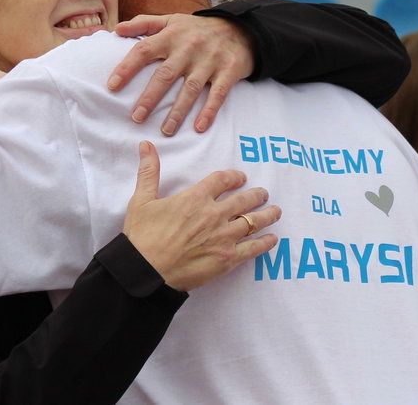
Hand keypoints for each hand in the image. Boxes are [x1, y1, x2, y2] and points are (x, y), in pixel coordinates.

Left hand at [111, 14, 255, 135]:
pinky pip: (218, 94)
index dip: (127, 68)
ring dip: (177, 112)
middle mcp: (189, 48)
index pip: (144, 50)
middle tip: (136, 118)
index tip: (112, 86)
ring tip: (166, 130)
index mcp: (171, 35)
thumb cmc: (198, 29)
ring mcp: (210, 60)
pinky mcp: (229, 71)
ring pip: (190, 89)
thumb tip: (116, 30)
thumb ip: (144, 23)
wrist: (241, 29)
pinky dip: (209, 111)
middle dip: (150, 98)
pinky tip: (199, 127)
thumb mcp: (172, 20)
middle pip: (165, 75)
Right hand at [123, 141, 280, 291]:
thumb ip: (149, 171)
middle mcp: (214, 214)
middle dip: (257, 195)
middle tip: (263, 193)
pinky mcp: (227, 259)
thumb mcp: (141, 200)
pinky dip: (265, 242)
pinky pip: (253, 248)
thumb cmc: (141, 237)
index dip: (234, 177)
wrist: (145, 272)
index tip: (241, 177)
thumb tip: (146, 144)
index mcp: (195, 198)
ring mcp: (223, 237)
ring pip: (253, 221)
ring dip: (267, 215)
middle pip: (244, 200)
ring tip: (276, 211)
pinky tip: (272, 239)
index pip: (223, 180)